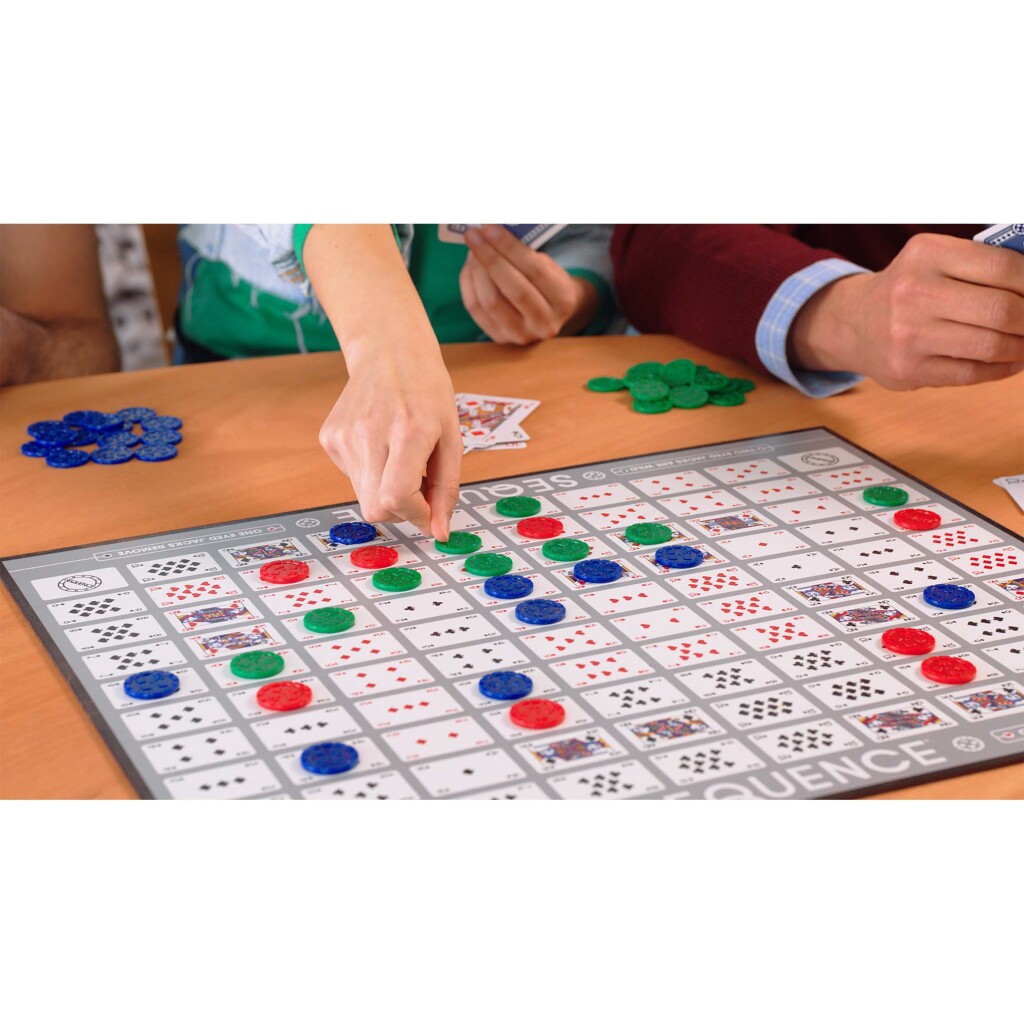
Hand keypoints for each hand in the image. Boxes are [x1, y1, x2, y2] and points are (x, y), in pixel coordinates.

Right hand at [319, 344, 461, 539]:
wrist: (389, 352)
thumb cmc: (427, 391)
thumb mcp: (451, 438)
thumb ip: (446, 488)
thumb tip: (439, 531)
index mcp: (407, 431)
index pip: (397, 499)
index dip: (415, 515)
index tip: (429, 512)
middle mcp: (369, 433)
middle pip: (376, 508)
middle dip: (401, 510)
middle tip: (418, 487)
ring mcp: (343, 435)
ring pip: (363, 497)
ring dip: (385, 490)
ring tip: (399, 457)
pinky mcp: (329, 437)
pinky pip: (352, 477)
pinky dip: (370, 473)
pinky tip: (380, 445)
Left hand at [460, 225, 596, 343]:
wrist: (550, 315)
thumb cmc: (547, 282)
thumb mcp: (548, 266)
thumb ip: (525, 253)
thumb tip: (492, 232)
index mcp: (563, 300)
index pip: (535, 270)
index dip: (510, 248)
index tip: (490, 228)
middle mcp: (545, 323)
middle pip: (512, 288)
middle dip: (490, 257)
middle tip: (474, 235)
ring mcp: (521, 335)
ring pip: (490, 301)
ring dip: (476, 270)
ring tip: (473, 249)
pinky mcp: (501, 338)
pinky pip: (476, 310)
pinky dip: (469, 284)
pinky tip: (470, 267)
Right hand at [789, 232, 1023, 388]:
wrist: (854, 323)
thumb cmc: (909, 290)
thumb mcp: (937, 261)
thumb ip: (983, 266)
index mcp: (926, 254)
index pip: (1003, 267)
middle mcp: (912, 293)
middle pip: (1001, 310)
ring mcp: (907, 334)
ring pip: (990, 345)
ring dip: (1022, 347)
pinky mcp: (908, 369)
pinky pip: (971, 372)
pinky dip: (1001, 368)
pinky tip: (1009, 360)